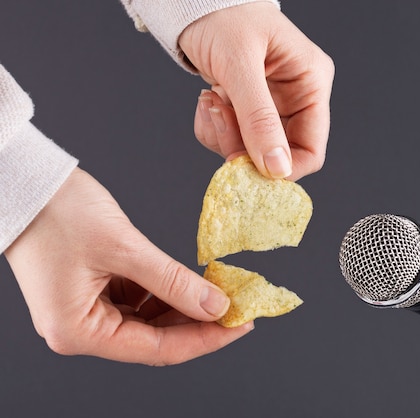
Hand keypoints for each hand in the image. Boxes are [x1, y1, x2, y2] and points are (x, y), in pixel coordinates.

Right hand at [4, 168, 252, 364]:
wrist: (24, 182)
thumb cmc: (57, 212)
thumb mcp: (124, 248)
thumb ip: (173, 281)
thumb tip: (215, 305)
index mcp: (78, 331)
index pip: (158, 348)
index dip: (205, 338)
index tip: (240, 325)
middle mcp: (80, 329)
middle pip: (154, 338)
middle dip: (198, 323)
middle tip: (236, 307)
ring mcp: (86, 311)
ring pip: (149, 321)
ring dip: (183, 307)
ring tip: (218, 291)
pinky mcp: (92, 292)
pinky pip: (138, 302)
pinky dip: (165, 293)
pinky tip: (189, 281)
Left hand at [180, 2, 334, 180]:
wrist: (195, 3)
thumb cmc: (224, 16)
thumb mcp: (240, 64)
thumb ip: (259, 118)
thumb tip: (277, 168)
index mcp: (311, 84)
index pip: (311, 149)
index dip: (281, 167)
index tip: (247, 167)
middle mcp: (296, 98)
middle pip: (278, 154)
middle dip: (243, 146)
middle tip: (218, 119)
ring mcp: (272, 106)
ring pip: (252, 150)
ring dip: (224, 134)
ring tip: (211, 101)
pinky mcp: (248, 109)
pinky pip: (233, 138)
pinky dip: (214, 128)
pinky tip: (208, 98)